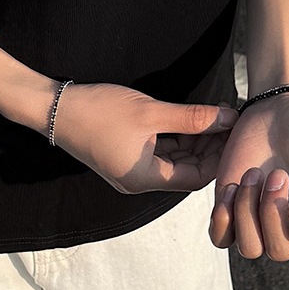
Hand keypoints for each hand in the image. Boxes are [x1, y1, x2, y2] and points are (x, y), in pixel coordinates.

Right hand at [51, 83, 240, 194]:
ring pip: (175, 161)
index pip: (197, 177)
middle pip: (187, 171)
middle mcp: (139, 181)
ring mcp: (131, 170)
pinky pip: (160, 153)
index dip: (219, 156)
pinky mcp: (125, 157)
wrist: (53, 108)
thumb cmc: (98, 110)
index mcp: (144, 178)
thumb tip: (228, 119)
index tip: (235, 132)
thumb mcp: (150, 112)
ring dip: (195, 141)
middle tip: (231, 121)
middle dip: (210, 148)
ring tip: (215, 117)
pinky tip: (192, 120)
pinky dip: (177, 139)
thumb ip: (192, 118)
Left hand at [208, 93, 288, 258]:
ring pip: (250, 247)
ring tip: (253, 173)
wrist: (278, 107)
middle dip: (273, 215)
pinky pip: (222, 236)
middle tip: (278, 173)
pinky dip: (223, 220)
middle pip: (280, 251)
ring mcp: (259, 218)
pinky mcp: (233, 207)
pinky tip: (232, 188)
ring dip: (247, 213)